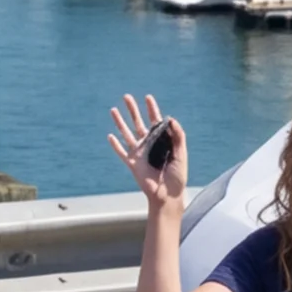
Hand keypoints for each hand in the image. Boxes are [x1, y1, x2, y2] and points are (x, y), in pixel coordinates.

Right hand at [107, 93, 187, 208]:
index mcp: (161, 140)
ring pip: (126, 134)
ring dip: (120, 122)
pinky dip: (115, 145)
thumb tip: (171, 119)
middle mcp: (148, 144)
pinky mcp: (132, 164)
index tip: (148, 98)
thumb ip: (178, 136)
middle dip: (132, 110)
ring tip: (113, 110)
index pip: (155, 121)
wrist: (167, 195)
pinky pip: (121, 152)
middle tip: (126, 96)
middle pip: (138, 123)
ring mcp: (139, 153)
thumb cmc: (177, 176)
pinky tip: (110, 136)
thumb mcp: (181, 154)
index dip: (152, 109)